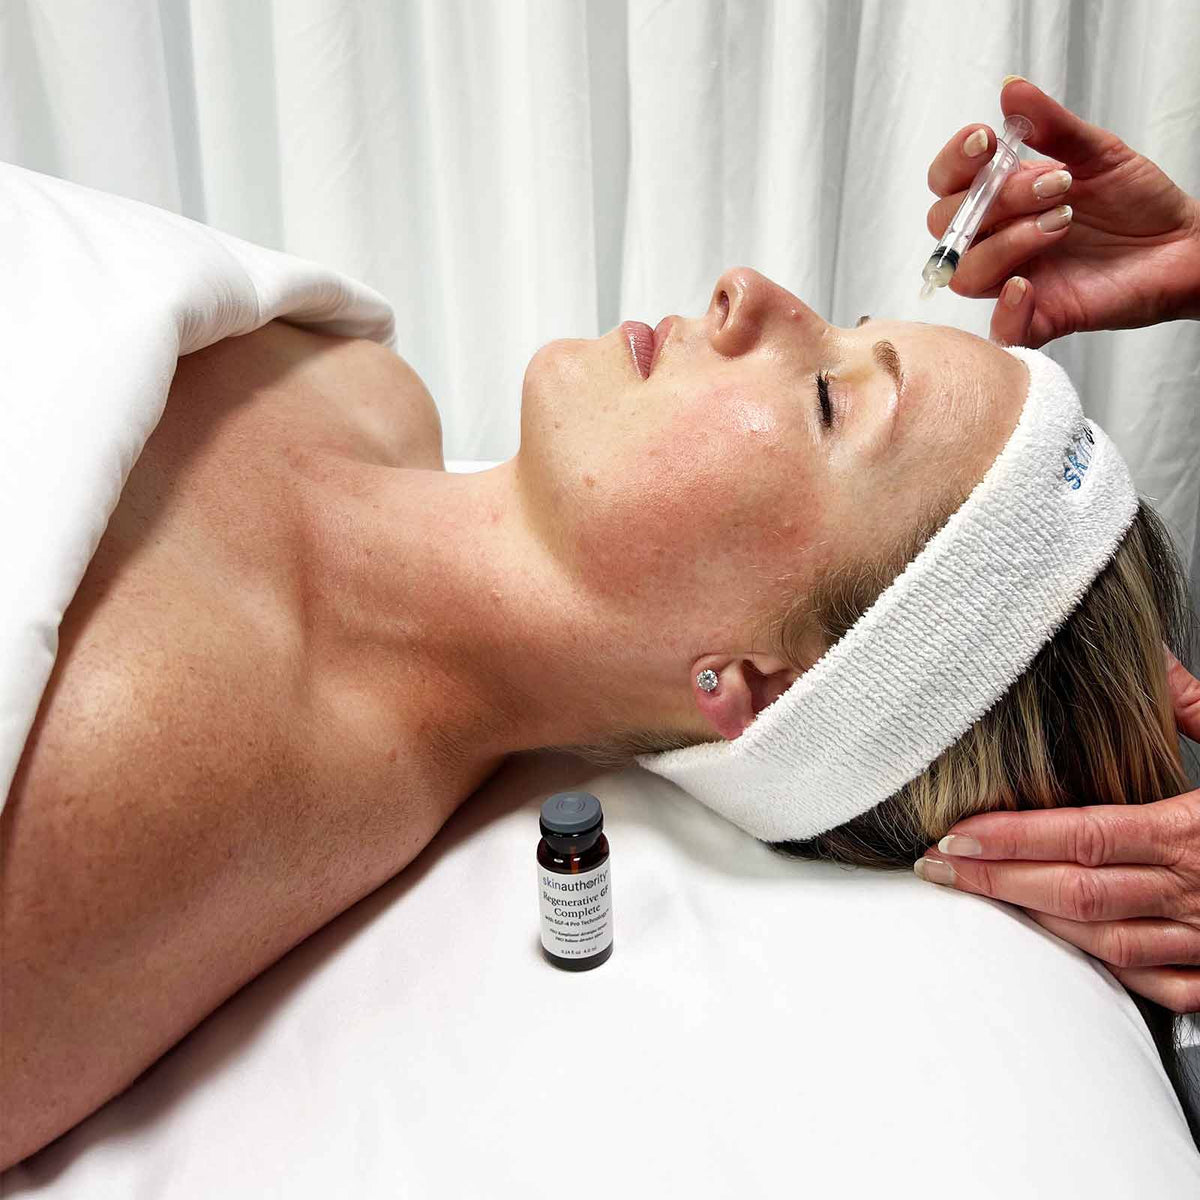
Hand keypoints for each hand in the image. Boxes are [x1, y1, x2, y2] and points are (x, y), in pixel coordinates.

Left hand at [915, 650, 1199, 1013]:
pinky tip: (1067, 945)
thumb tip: (1161, 675)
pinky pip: (1158, 982)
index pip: (1082, 836)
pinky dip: (1104, 966)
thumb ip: (1199, 713)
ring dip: (1035, 921)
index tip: (957, 833)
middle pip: (1076, 894)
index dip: (1011, 838)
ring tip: (982, 898)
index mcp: (1199, 833)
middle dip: (996, 882)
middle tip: (940, 869)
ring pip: (1105, 942)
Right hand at [926, 77, 1199, 348]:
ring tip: (1063, 219)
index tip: (987, 141)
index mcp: (1001, 202)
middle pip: (948, 230)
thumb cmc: (1137, 202)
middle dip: (994, 200)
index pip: (947, 186)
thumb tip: (1012, 90)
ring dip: (1007, 242)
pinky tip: (1028, 286)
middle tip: (1053, 183)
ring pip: (968, 274)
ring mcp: (1015, 281)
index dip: (954, 164)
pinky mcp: (1040, 318)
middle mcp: (997, 242)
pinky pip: (1002, 330)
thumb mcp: (1097, 153)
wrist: (1181, 245)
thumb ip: (1052, 127)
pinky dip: (1007, 310)